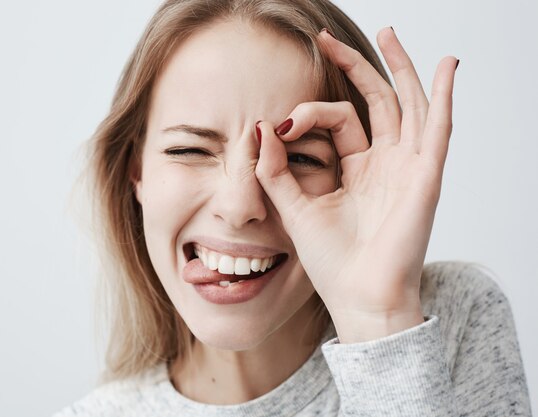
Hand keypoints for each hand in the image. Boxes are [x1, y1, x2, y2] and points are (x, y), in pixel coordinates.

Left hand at [255, 27, 457, 342]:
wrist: (359, 297)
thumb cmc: (333, 262)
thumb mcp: (295, 209)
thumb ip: (276, 171)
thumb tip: (261, 129)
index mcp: (357, 169)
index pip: (339, 120)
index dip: (308, 112)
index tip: (279, 124)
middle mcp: (386, 163)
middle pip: (377, 101)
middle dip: (356, 66)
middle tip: (329, 40)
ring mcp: (408, 167)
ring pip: (409, 105)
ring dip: (401, 69)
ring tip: (389, 34)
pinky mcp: (426, 177)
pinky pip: (438, 129)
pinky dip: (443, 97)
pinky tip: (445, 67)